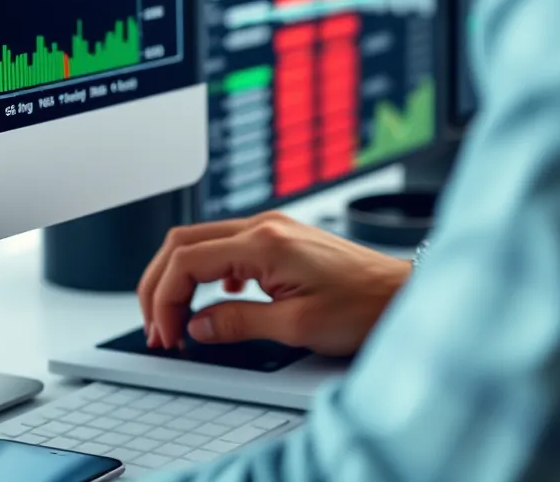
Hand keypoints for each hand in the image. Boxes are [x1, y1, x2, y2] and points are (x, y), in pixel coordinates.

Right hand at [138, 213, 411, 355]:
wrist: (402, 293)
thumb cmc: (363, 307)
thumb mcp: (297, 327)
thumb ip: (239, 323)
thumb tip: (197, 325)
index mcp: (262, 242)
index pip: (187, 260)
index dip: (165, 298)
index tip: (166, 332)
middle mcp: (262, 226)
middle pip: (183, 243)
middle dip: (160, 284)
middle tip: (157, 325)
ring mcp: (270, 228)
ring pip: (200, 242)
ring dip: (179, 277)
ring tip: (176, 317)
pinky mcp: (279, 239)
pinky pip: (225, 247)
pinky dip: (205, 272)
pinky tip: (214, 300)